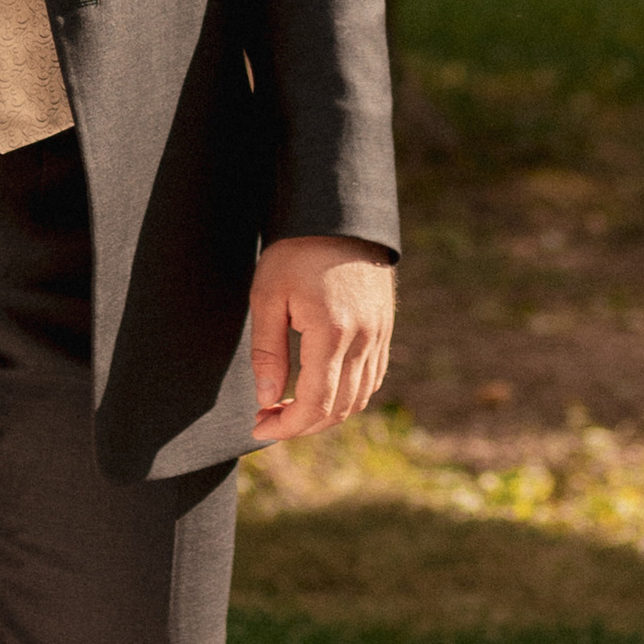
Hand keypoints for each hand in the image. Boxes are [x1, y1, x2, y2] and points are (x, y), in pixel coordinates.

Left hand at [248, 235, 395, 442]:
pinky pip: (372, 378)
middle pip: (339, 408)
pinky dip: (348, 396)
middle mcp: (363, 340)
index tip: (259, 427)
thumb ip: (268, 352)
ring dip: (325, 414)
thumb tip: (267, 400)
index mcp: (332, 333)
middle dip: (302, 425)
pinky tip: (320, 390)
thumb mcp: (268, 296)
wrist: (339, 216)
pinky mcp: (384, 330)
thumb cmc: (296, 251)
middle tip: (268, 420)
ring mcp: (379, 335)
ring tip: (289, 409)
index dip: (287, 426)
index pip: (315, 403)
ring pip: (359, 399)